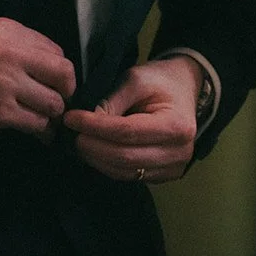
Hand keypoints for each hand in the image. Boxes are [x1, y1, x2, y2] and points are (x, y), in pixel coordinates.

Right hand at [0, 17, 75, 135]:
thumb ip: (17, 48)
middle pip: (64, 73)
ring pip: (53, 102)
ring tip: (43, 119)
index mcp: (9, 31)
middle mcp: (12, 52)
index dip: (58, 70)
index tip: (53, 83)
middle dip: (66, 91)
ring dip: (51, 114)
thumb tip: (52, 70)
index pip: (56, 50)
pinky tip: (34, 132)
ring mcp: (6, 83)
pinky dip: (39, 130)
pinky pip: (37, 123)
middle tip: (58, 102)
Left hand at [62, 56, 200, 183]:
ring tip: (81, 142)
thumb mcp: (137, 79)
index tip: (72, 119)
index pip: (127, 132)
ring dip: (97, 159)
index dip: (95, 127)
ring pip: (124, 172)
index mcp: (177, 125)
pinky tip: (96, 151)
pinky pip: (129, 176)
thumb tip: (88, 122)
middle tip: (73, 133)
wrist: (183, 90)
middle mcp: (179, 152)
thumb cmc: (160, 81)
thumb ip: (112, 100)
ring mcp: (173, 168)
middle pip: (124, 157)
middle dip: (92, 146)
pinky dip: (108, 165)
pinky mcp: (164, 176)